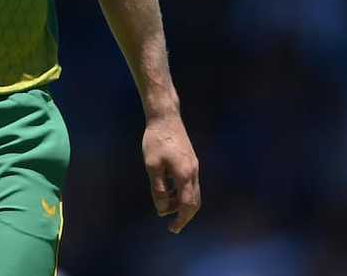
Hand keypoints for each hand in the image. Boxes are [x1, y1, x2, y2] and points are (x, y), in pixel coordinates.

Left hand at [142, 113, 200, 233]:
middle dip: (184, 215)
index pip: (186, 205)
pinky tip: (167, 190)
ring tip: (163, 206)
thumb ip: (158, 188)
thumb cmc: (156, 140)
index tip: (172, 229)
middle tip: (172, 225)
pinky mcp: (190, 160)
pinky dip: (181, 192)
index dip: (180, 219)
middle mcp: (193, 172)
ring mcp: (193, 166)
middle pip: (194, 201)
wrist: (165, 117)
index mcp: (184, 175)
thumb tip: (161, 209)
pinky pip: (189, 183)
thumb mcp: (152, 166)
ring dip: (180, 202)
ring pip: (193, 192)